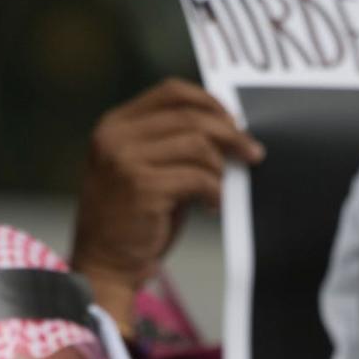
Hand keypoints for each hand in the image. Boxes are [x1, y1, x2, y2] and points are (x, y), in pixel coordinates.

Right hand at [70, 78, 263, 331]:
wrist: (105, 265)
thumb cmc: (132, 221)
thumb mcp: (144, 170)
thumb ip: (173, 145)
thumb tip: (228, 129)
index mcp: (115, 125)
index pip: (172, 92)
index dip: (210, 102)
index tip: (235, 122)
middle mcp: (117, 137)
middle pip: (191, 116)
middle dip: (230, 134)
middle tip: (252, 154)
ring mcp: (126, 160)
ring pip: (198, 145)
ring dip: (220, 169)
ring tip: (219, 192)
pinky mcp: (143, 187)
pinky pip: (198, 177)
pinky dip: (215, 192)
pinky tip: (212, 207)